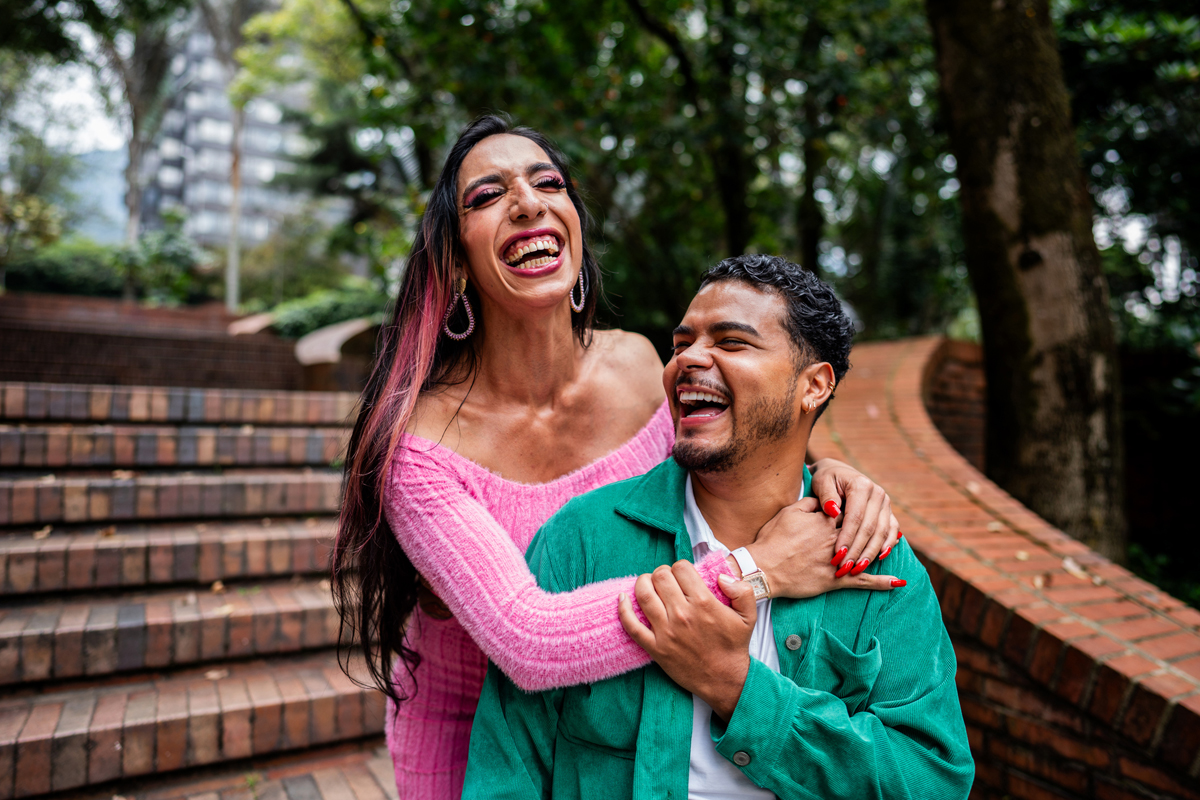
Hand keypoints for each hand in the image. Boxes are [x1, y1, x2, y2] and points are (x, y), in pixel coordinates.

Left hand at [618, 562, 755, 720]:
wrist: (725, 679)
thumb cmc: (734, 646)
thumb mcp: (748, 616)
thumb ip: (742, 590)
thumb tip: (722, 577)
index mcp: (703, 603)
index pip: (681, 568)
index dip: (681, 567)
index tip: (683, 575)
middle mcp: (682, 614)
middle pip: (660, 576)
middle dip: (662, 573)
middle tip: (666, 581)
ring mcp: (666, 632)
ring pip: (643, 594)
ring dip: (642, 583)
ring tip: (648, 584)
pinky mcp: (655, 648)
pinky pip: (631, 625)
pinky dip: (623, 608)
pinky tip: (623, 598)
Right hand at [743, 498, 902, 597]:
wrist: (764, 567)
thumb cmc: (773, 539)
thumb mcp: (789, 512)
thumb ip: (811, 503)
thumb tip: (826, 500)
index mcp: (826, 520)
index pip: (850, 512)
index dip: (854, 511)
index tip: (857, 510)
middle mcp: (836, 539)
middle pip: (862, 531)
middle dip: (870, 531)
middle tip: (874, 530)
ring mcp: (839, 560)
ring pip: (866, 554)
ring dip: (879, 552)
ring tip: (891, 551)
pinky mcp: (836, 580)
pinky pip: (863, 581)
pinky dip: (881, 582)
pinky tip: (898, 582)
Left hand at [809, 458, 900, 577]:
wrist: (839, 473)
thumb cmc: (827, 480)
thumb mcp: (821, 483)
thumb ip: (826, 496)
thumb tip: (833, 511)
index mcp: (861, 486)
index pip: (855, 517)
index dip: (847, 538)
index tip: (837, 555)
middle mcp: (877, 493)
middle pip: (869, 528)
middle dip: (857, 550)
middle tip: (845, 567)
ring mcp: (886, 503)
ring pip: (881, 532)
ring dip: (870, 553)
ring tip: (857, 568)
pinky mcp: (888, 512)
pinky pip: (892, 530)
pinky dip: (887, 545)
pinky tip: (879, 558)